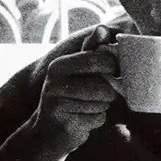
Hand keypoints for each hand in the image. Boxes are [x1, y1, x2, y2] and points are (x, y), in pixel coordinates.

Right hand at [28, 25, 121, 153]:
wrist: (46, 132)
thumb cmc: (70, 97)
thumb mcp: (78, 72)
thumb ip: (92, 51)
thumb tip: (104, 27)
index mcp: (59, 65)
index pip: (102, 60)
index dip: (115, 69)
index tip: (111, 74)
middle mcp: (55, 82)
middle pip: (104, 84)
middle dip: (108, 92)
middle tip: (99, 95)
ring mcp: (57, 104)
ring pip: (103, 102)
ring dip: (101, 107)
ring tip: (86, 107)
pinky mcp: (65, 123)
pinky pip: (98, 119)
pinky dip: (96, 121)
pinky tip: (82, 120)